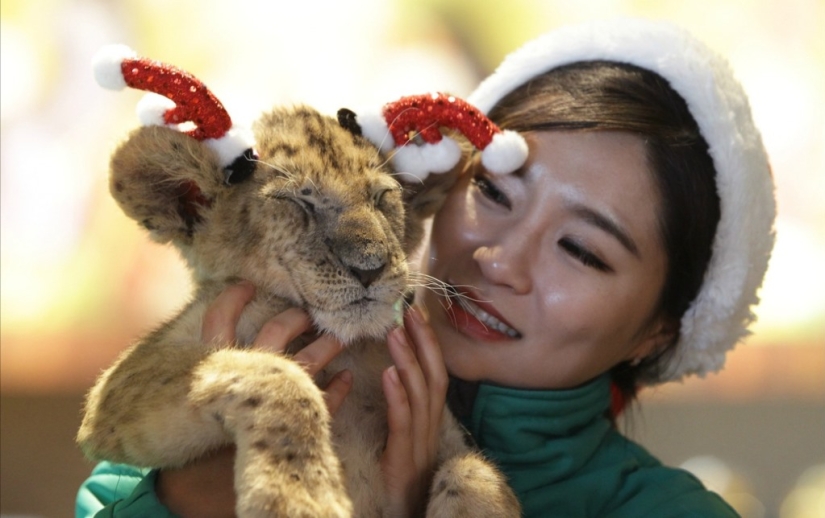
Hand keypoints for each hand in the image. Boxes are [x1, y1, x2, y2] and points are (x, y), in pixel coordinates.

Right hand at [156, 281, 351, 516]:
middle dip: (296, 315)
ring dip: (327, 345)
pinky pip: (326, 400)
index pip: (220, 318)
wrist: (203, 488)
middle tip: (309, 310)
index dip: (232, 298)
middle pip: (277, 330)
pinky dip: (339, 387)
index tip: (247, 284)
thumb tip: (221, 325)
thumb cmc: (200, 435)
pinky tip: (347, 378)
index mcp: (218, 366)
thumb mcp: (201, 392)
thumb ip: (210, 363)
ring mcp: (273, 399)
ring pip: (308, 360)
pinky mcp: (297, 423)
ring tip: (338, 337)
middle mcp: (247, 375)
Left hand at [381, 305, 447, 517]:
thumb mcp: (405, 442)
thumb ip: (404, 412)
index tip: (416, 314)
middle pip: (434, 378)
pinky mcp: (403, 461)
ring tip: (395, 332)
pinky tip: (388, 374)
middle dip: (424, 342)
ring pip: (421, 396)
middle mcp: (431, 429)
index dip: (428, 344)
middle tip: (409, 311)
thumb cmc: (400, 483)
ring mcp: (420, 445)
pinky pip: (403, 424)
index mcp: (430, 423)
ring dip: (409, 361)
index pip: (435, 375)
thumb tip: (395, 375)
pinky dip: (398, 397)